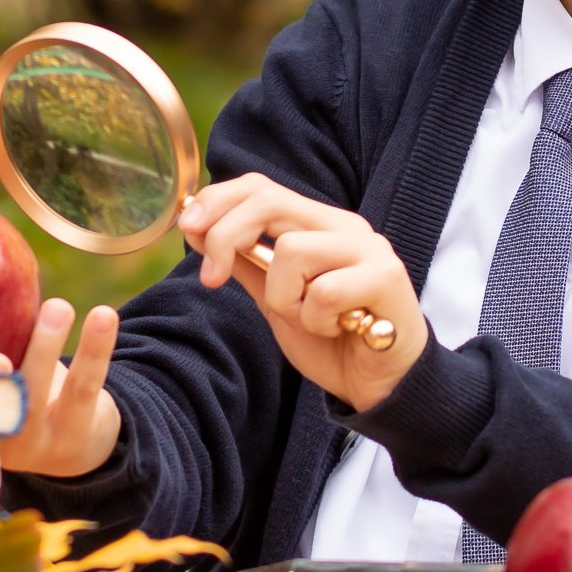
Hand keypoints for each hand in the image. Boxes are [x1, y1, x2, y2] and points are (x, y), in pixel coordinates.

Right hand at [0, 297, 120, 478]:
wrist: (74, 447)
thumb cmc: (18, 400)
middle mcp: (4, 443)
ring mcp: (44, 442)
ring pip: (44, 395)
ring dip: (48, 350)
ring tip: (59, 307)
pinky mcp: (81, 430)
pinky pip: (87, 385)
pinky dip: (95, 348)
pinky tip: (103, 315)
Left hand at [181, 173, 425, 411]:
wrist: (380, 384)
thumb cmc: (332, 339)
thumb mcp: (276, 300)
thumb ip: (245, 264)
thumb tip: (196, 228)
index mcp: (319, 224)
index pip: (262, 188)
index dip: (218, 200)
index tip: (186, 228)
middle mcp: (344, 226)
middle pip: (270, 201)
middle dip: (226, 236)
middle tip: (212, 278)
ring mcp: (368, 249)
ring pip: (291, 251)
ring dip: (284, 298)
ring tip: (309, 321)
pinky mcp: (385, 278)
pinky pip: (323, 291)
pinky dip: (316, 320)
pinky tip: (336, 330)